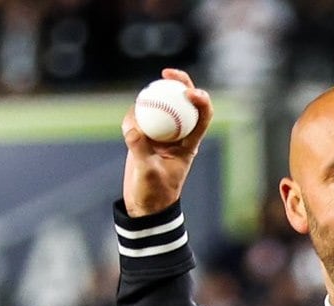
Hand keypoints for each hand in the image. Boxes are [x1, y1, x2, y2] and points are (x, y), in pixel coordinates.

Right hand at [121, 68, 213, 216]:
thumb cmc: (153, 193)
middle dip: (180, 82)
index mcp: (190, 143)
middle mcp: (179, 134)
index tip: (188, 92)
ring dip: (154, 96)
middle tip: (167, 73)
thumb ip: (140, 149)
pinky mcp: (145, 135)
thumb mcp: (148, 172)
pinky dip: (135, 113)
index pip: (202, 116)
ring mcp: (162, 133)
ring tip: (142, 99)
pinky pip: (141, 116)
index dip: (201, 100)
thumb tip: (133, 128)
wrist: (143, 205)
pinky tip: (130, 115)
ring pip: (162, 105)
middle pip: (184, 102)